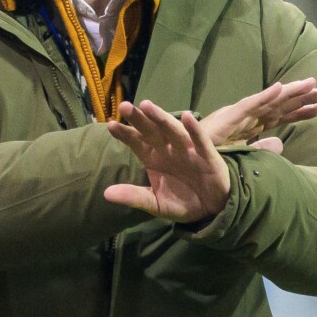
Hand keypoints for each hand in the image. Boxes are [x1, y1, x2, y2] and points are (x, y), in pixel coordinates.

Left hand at [104, 99, 233, 222]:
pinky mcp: (207, 155)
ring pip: (172, 130)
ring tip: (147, 106)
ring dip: (161, 117)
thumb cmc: (182, 201)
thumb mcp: (155, 203)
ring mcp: (187, 150)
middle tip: (124, 106)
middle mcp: (168, 149)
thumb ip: (134, 197)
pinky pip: (200, 141)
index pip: (136, 142)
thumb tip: (106, 194)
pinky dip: (195, 129)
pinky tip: (187, 117)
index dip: (124, 133)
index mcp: (153, 157)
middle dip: (138, 118)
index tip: (110, 125)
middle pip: (151, 130)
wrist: (211, 210)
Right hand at [200, 78, 316, 153]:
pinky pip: (250, 104)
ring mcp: (241, 114)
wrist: (189, 155)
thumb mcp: (245, 152)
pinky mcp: (229, 116)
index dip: (302, 111)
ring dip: (290, 91)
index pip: (283, 115)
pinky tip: (280, 87)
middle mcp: (251, 116)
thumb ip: (263, 147)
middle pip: (281, 104)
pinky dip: (265, 95)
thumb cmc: (214, 153)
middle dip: (303, 97)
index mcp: (255, 124)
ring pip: (270, 100)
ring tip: (310, 84)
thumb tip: (282, 146)